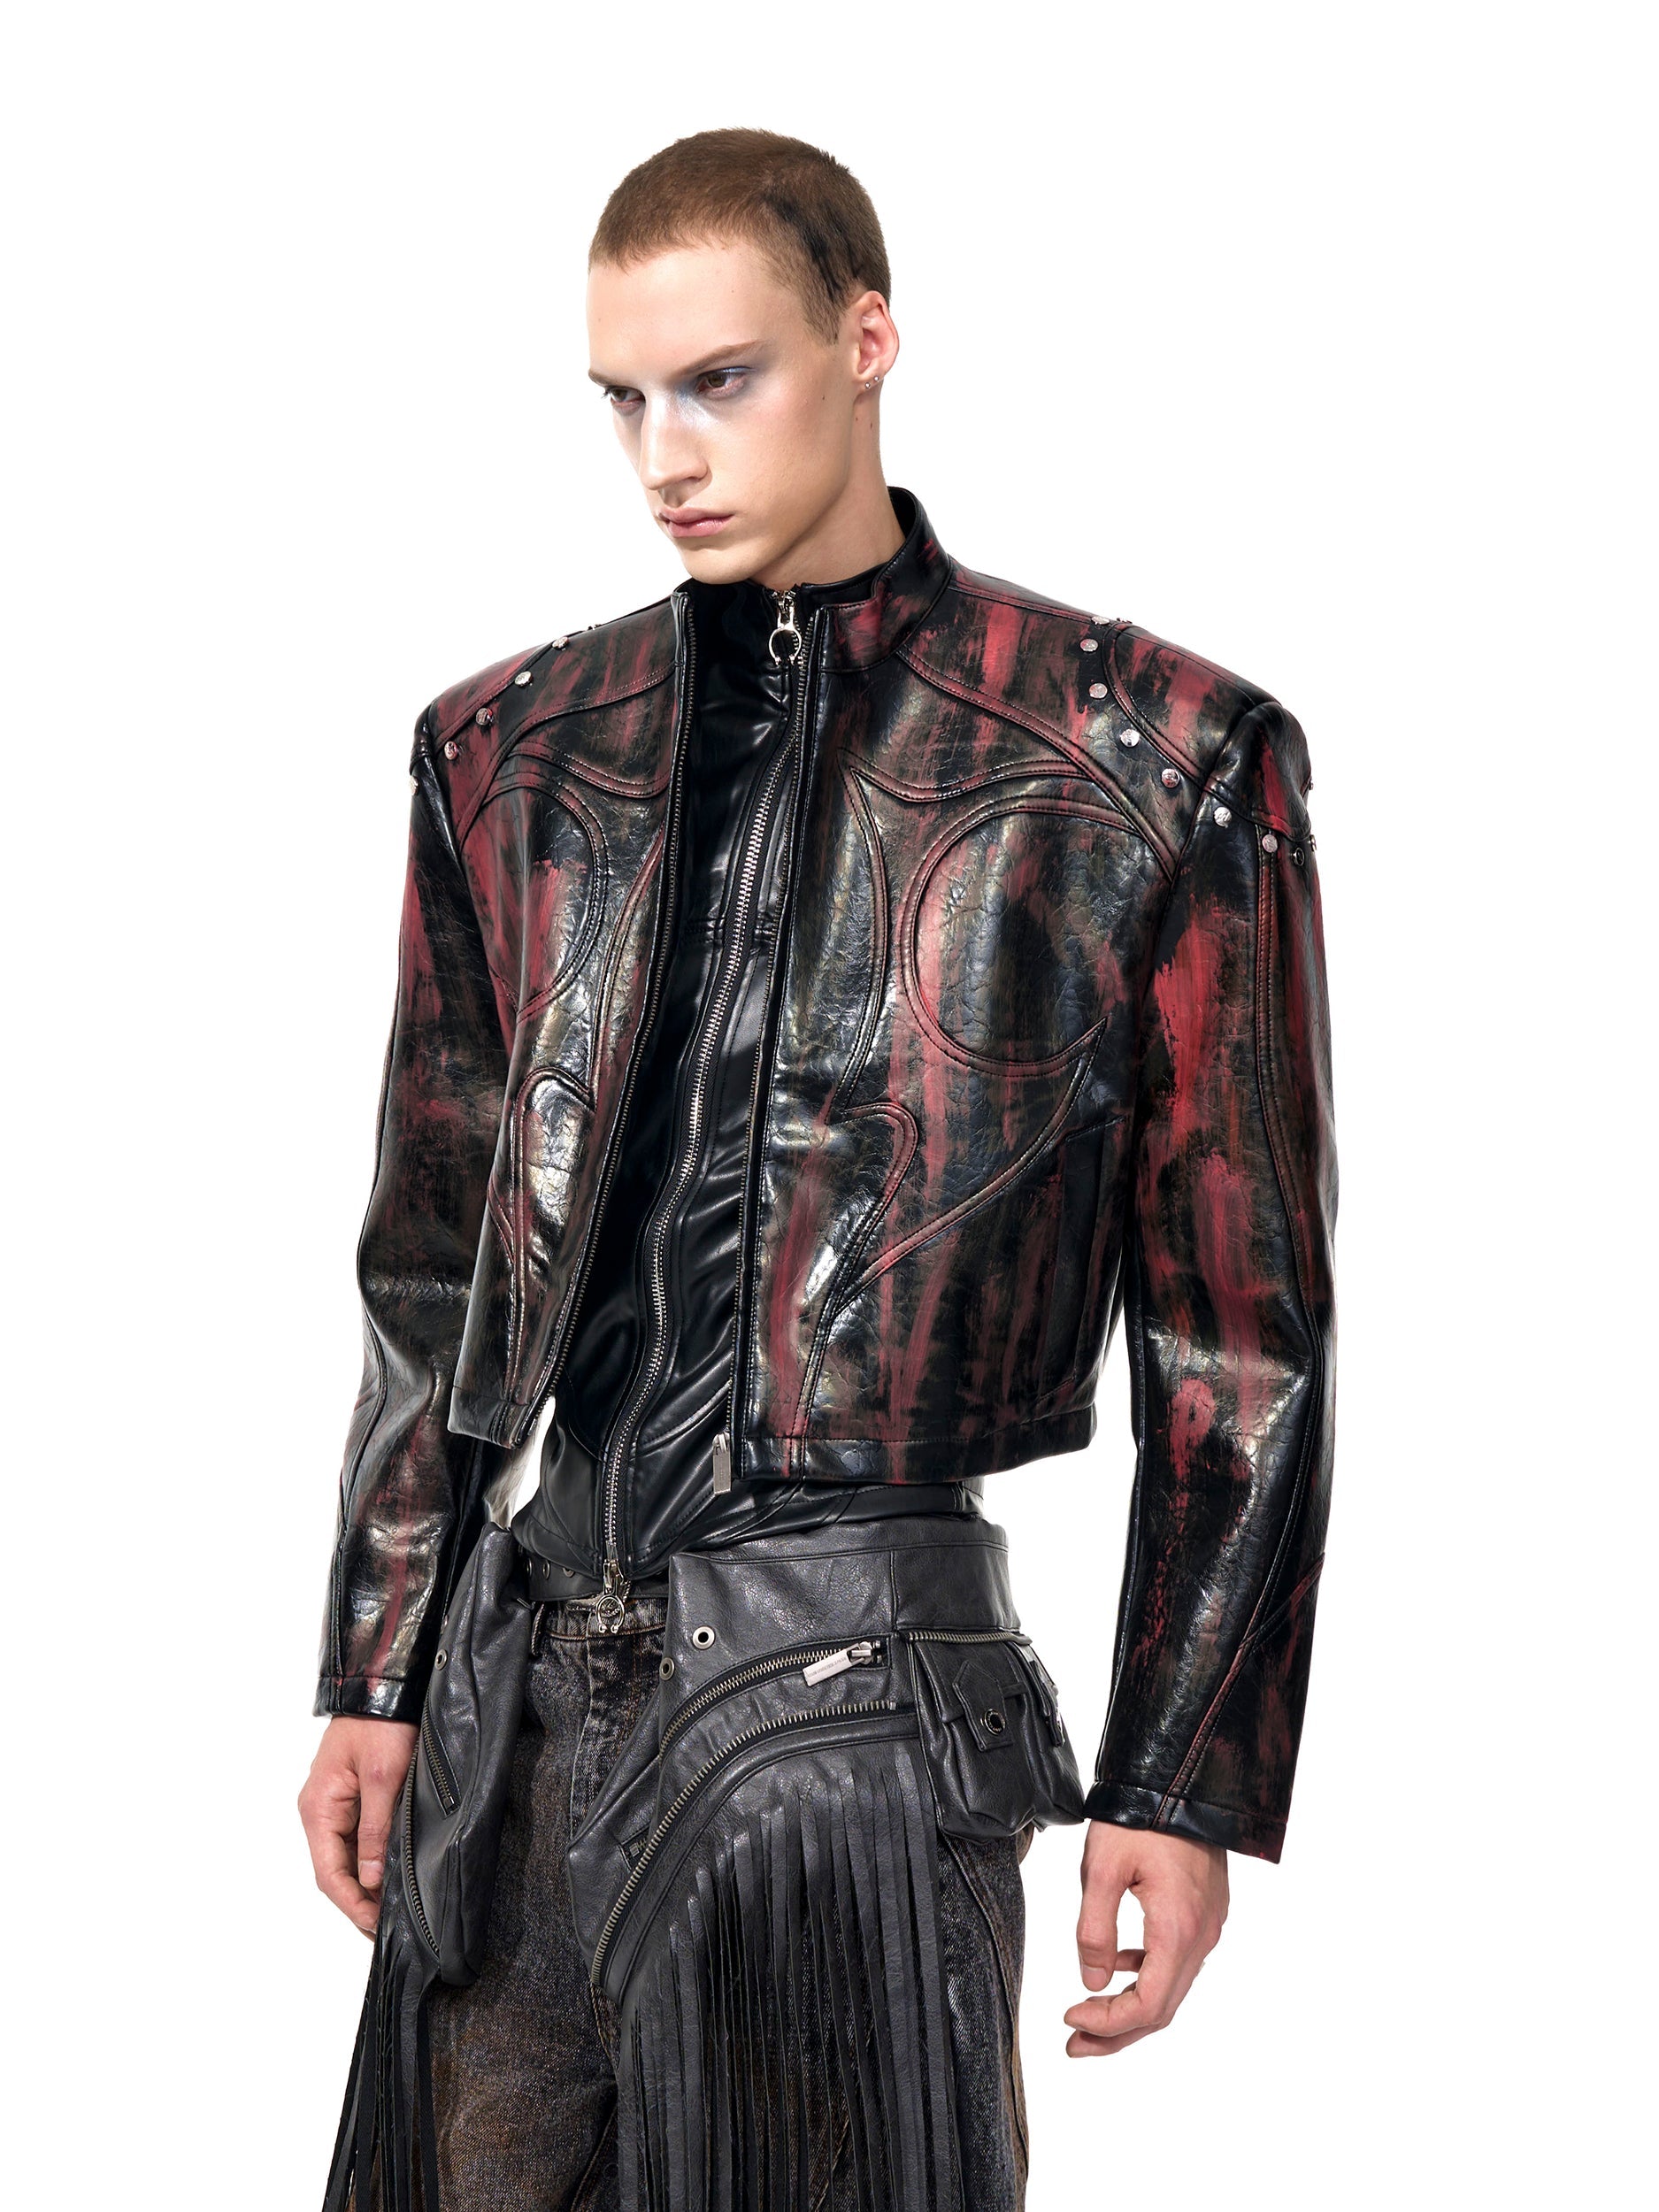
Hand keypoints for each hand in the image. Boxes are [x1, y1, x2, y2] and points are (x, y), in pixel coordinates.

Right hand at [299, 1715, 417, 1936]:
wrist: (386, 1685)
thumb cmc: (382, 1724)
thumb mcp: (384, 1777)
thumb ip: (376, 1830)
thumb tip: (369, 1879)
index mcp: (318, 1809)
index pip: (328, 1874)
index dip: (352, 1904)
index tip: (375, 1926)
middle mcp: (320, 1811)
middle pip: (335, 1870)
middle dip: (359, 1901)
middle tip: (388, 1928)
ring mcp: (335, 1805)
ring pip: (346, 1858)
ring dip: (365, 1884)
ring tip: (391, 1911)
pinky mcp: (353, 1798)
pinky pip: (357, 1839)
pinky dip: (370, 1861)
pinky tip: (388, 1876)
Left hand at [1064, 1821, 1228, 2054]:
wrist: (1181, 1778)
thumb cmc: (1141, 1816)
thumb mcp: (1102, 1870)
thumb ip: (1094, 1931)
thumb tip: (1091, 1982)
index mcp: (1178, 1930)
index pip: (1148, 2007)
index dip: (1108, 2025)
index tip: (1071, 2019)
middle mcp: (1201, 1936)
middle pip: (1162, 2009)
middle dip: (1116, 2033)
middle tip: (1075, 2044)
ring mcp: (1208, 1925)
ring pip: (1171, 1988)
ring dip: (1130, 2009)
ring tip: (1088, 2016)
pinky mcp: (1206, 1913)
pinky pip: (1177, 1961)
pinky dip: (1146, 1976)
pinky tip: (1117, 1967)